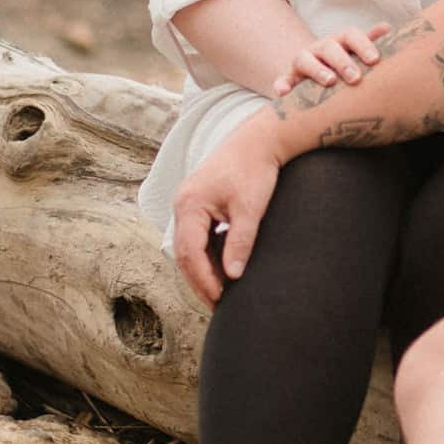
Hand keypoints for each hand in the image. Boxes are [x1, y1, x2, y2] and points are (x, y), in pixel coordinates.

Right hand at [170, 120, 285, 305]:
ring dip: (203, 268)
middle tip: (217, 304)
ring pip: (189, 245)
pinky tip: (223, 267)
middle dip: (200, 280)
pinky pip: (197, 234)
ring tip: (220, 291)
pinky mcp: (200, 202)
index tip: (219, 299)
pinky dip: (208, 253)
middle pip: (184, 252)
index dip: (203, 280)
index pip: (189, 253)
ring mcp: (189, 202)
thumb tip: (232, 276)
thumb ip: (240, 242)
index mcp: (189, 205)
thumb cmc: (256, 170)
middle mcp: (182, 203)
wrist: (261, 139)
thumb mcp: (250, 209)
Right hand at [272, 23, 392, 95]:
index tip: (375, 60)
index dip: (363, 45)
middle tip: (356, 78)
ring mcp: (303, 61)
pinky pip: (282, 80)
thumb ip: (370, 42)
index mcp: (340, 41)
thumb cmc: (343, 64)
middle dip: (343, 61)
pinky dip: (281, 84)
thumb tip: (388, 27)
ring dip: (317, 69)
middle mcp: (320, 48)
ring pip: (305, 60)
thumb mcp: (356, 52)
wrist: (314, 72)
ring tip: (330, 81)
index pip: (351, 35)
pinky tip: (283, 92)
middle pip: (329, 47)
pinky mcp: (288, 78)